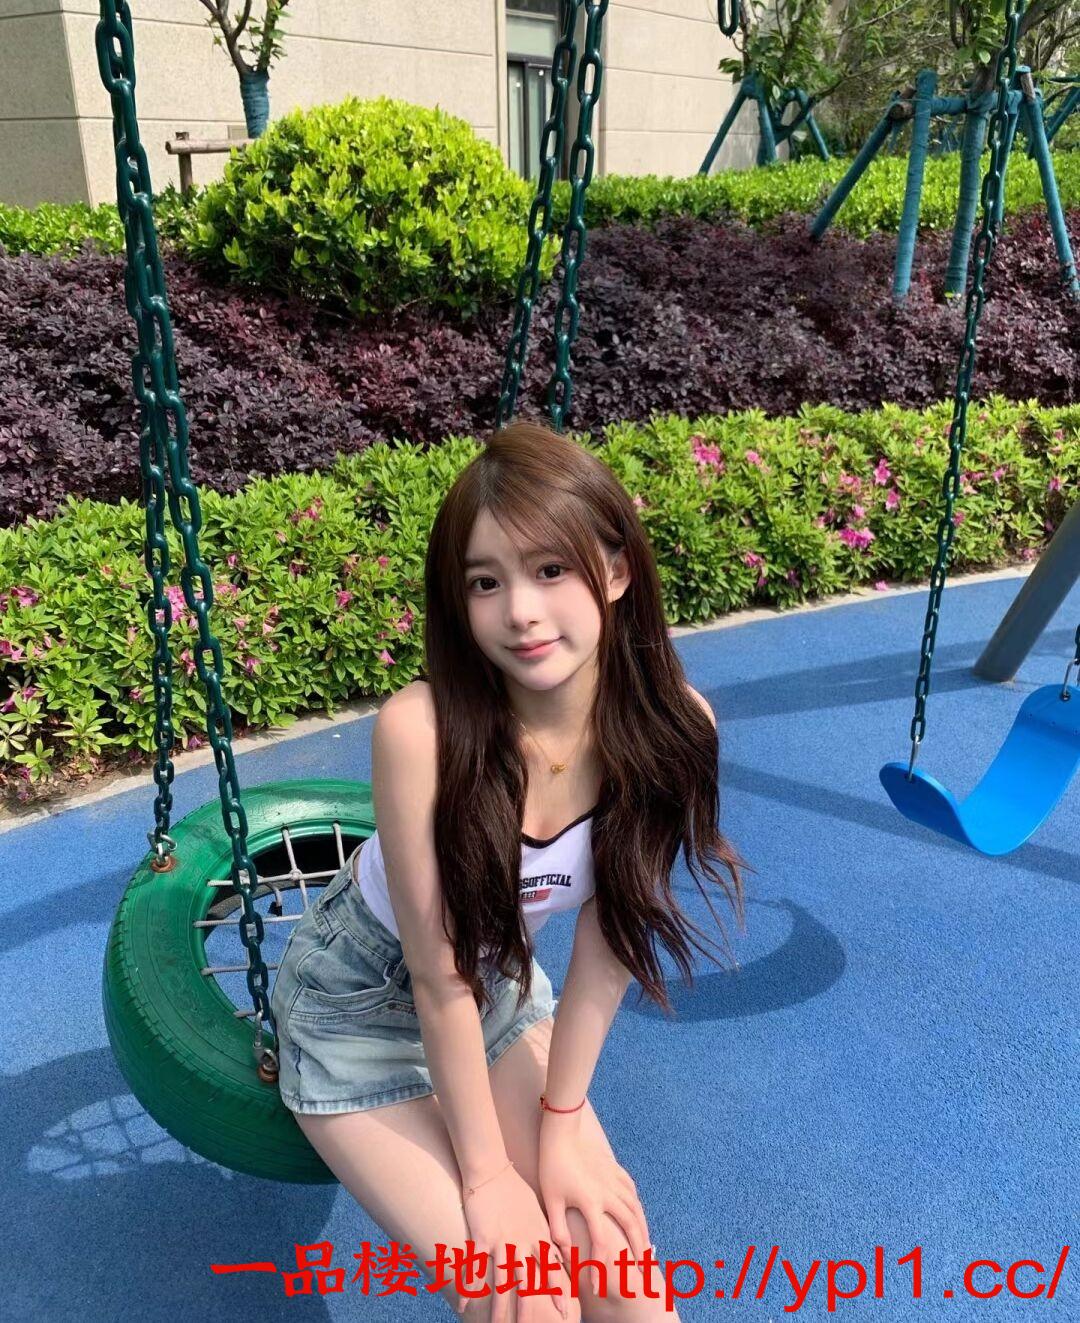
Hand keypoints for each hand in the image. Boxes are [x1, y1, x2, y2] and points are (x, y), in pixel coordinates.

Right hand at [459, 1161, 579, 1322]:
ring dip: (499, 1308)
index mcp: (537, 1237)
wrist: (492, 1170)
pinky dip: (468, 1288)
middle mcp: (522, 1243)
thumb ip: (549, 1234)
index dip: (559, 1292)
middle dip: (531, 1310)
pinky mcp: (482, 1238)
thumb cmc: (516, 1190)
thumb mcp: (538, 1212)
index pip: (552, 1269)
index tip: (567, 1313)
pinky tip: (462, 1307)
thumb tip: (564, 1249)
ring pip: (502, 1282)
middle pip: (527, 1282)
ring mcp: (501, 1242)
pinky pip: (475, 1268)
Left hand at [537, 1128, 650, 1299]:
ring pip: (635, 1207)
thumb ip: (558, 1228)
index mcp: (591, 1203)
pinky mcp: (614, 1168)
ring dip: (642, 1227)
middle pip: (629, 1224)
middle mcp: (608, 1193)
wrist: (562, 1133)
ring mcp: (614, 1180)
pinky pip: (631, 1188)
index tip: (597, 1283)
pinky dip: (637, 1203)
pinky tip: (638, 1212)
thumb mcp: (551, 1200)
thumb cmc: (552, 1167)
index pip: (601, 1241)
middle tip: (642, 1267)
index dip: (600, 1264)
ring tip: (646, 1245)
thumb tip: (564, 1252)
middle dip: (637, 1247)